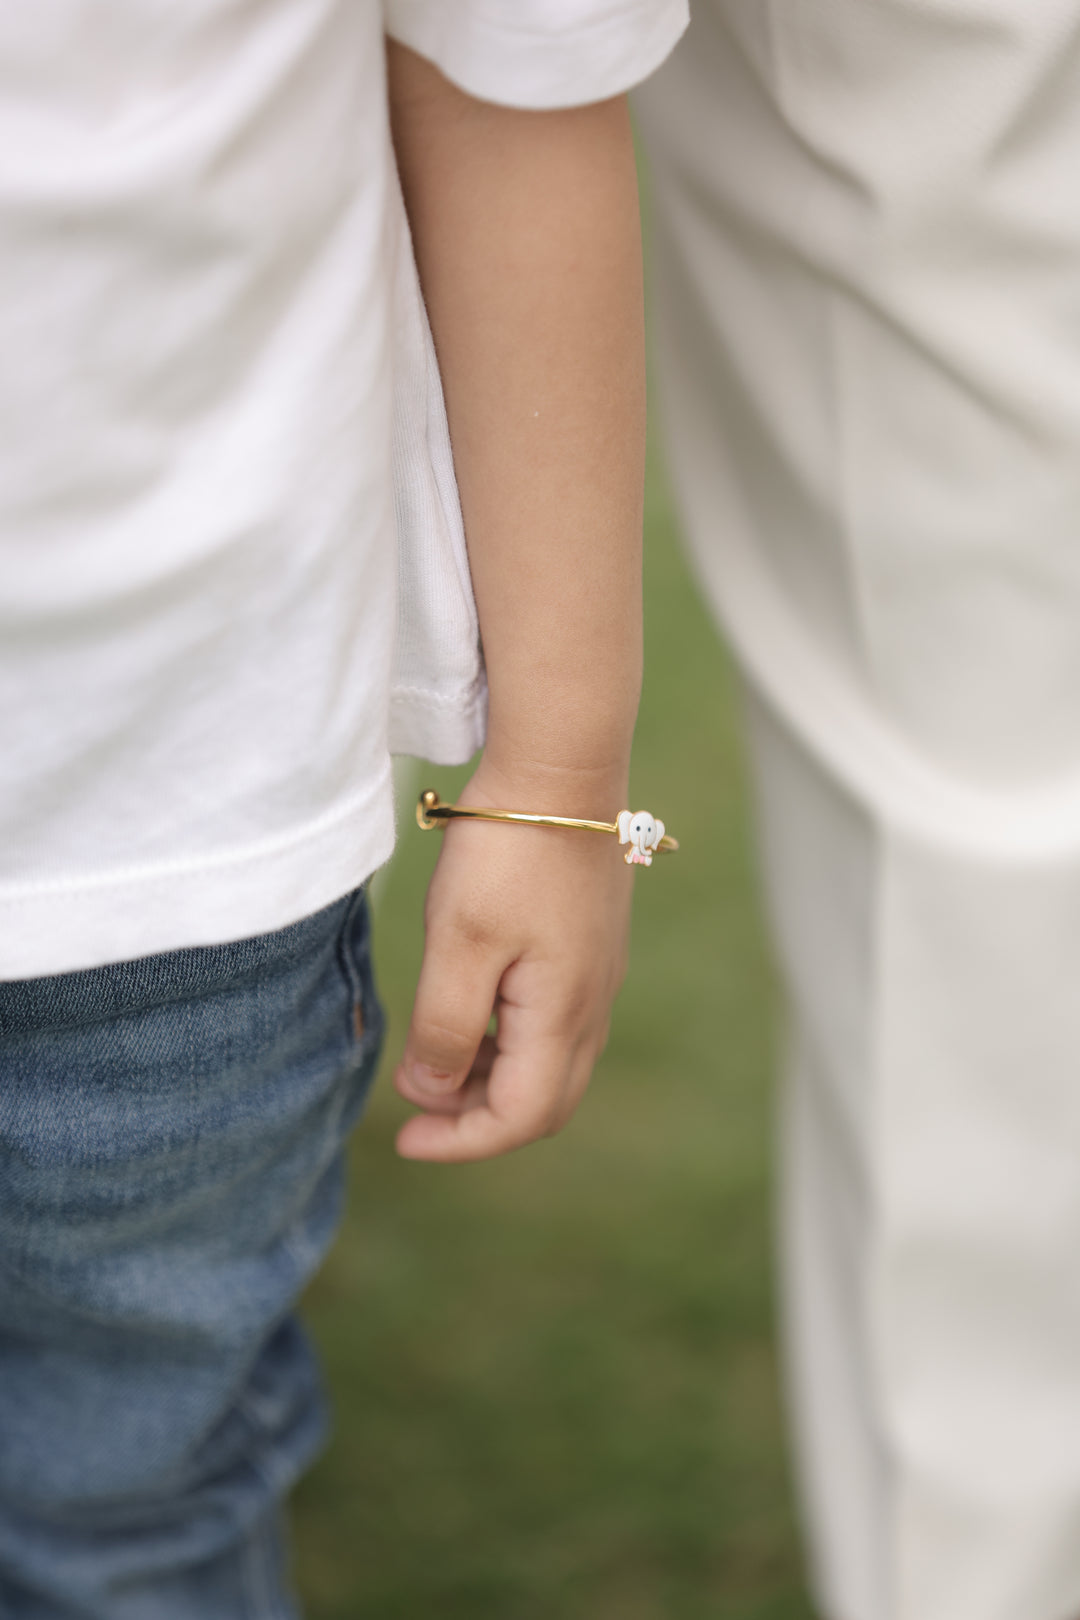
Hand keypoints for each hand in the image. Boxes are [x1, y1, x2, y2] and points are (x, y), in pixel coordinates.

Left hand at [394, 761, 633, 1162]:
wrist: (562, 769)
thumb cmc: (507, 854)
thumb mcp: (459, 943)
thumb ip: (445, 1027)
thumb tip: (432, 1090)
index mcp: (562, 1015)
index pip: (520, 1117)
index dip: (460, 1141)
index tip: (402, 1138)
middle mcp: (593, 1006)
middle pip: (543, 1103)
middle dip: (477, 1119)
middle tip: (414, 1108)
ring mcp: (598, 977)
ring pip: (550, 1064)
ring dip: (490, 1079)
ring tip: (429, 1058)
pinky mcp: (591, 949)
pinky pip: (554, 1024)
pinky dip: (507, 1042)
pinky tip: (469, 1010)